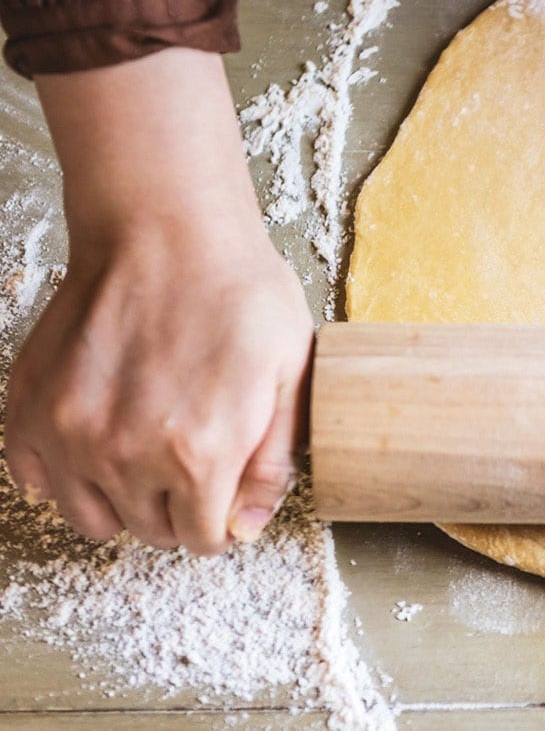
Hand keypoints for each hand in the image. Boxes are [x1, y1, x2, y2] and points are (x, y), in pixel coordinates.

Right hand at [2, 49, 313, 553]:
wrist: (166, 230)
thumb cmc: (239, 292)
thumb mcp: (290, 374)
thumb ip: (272, 461)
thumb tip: (247, 524)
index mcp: (199, 454)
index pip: (203, 538)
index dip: (221, 520)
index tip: (224, 494)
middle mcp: (126, 454)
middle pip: (150, 530)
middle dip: (177, 509)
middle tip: (192, 464)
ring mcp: (69, 434)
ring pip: (92, 516)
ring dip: (122, 499)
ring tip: (147, 455)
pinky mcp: (30, 408)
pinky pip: (37, 478)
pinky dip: (65, 471)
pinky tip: (98, 438)